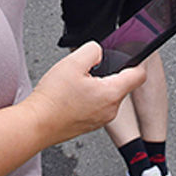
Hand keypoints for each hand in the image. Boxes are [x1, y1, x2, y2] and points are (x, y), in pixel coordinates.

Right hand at [24, 41, 146, 145]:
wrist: (36, 124)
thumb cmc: (52, 99)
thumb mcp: (73, 62)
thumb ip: (92, 50)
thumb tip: (99, 52)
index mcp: (111, 93)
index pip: (138, 75)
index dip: (135, 61)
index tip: (129, 56)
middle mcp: (110, 110)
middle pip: (121, 84)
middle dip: (107, 73)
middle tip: (87, 70)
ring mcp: (100, 120)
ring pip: (107, 95)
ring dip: (96, 86)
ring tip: (75, 84)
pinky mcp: (90, 125)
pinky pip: (96, 106)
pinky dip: (88, 98)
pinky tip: (71, 95)